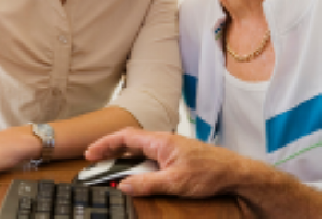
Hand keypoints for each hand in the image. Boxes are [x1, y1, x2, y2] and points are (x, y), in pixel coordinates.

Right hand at [85, 127, 240, 197]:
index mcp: (159, 141)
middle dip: (109, 148)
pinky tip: (133, 171)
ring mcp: (167, 147)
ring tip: (107, 166)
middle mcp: (161, 141)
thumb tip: (124, 185)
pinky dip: (135, 161)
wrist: (232, 171)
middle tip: (93, 159)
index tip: (91, 152)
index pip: (125, 138)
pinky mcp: (173, 155)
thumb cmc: (208, 172)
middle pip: (128, 141)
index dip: (105, 144)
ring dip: (121, 156)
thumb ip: (147, 184)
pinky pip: (147, 155)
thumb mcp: (175, 182)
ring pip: (137, 148)